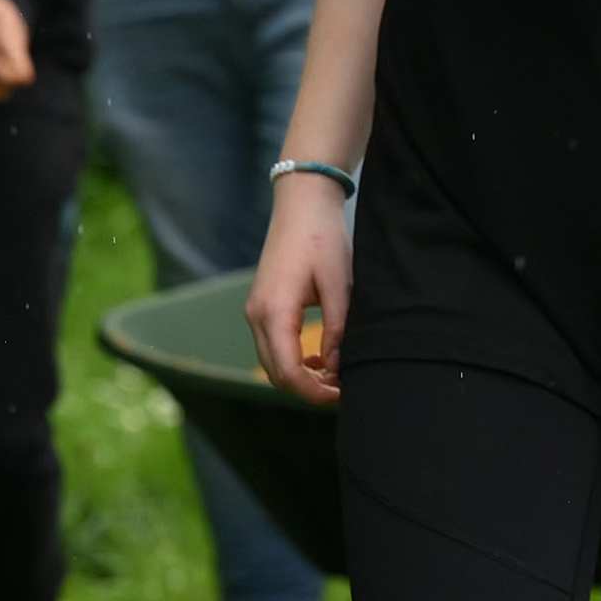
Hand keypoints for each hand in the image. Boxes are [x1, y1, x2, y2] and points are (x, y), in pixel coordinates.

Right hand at [246, 167, 353, 405]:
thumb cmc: (322, 239)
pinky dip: (294, 362)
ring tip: (336, 376)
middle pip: (276, 373)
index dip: (315, 392)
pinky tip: (320, 360)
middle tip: (345, 390)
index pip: (288, 371)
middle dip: (309, 389)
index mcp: (274, 311)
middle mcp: (256, 316)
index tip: (344, 395)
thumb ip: (338, 330)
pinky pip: (272, 347)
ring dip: (301, 377)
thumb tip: (337, 369)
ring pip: (272, 363)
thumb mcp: (339, 285)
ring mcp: (255, 312)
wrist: (301, 206)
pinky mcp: (261, 308)